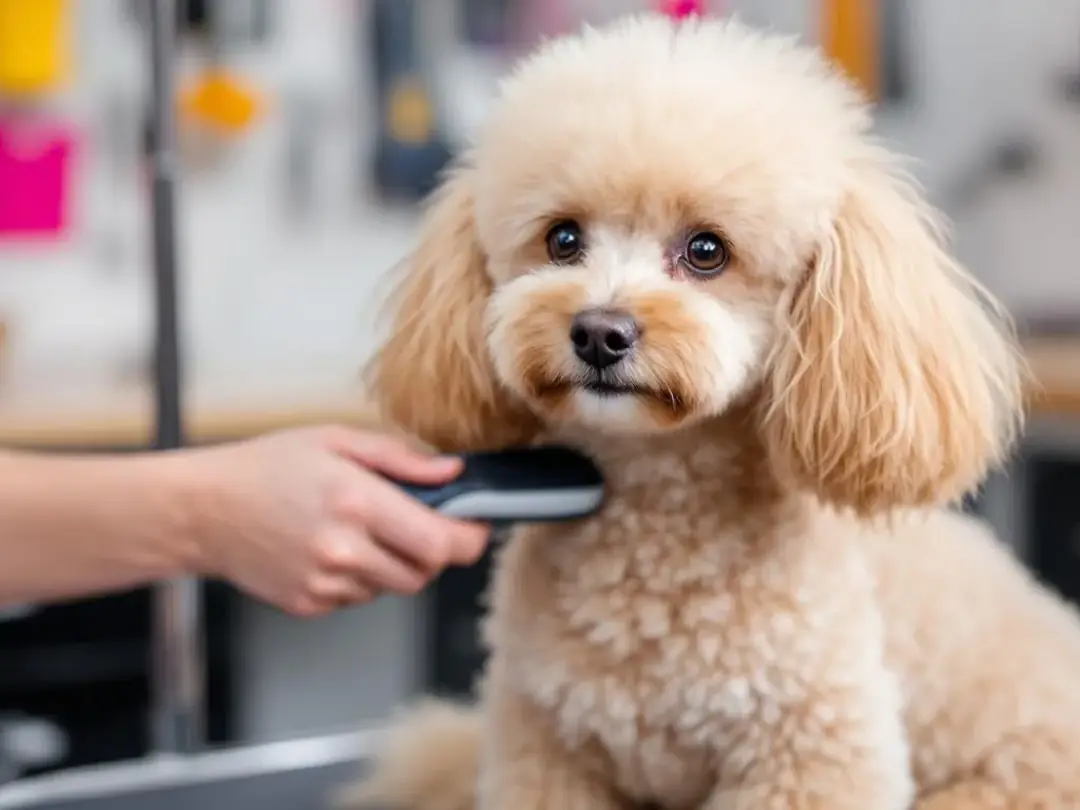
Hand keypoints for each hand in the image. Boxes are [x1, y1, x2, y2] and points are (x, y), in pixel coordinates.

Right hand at [184, 425, 489, 615]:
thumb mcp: (336, 441)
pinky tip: (334, 547)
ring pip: (395, 586)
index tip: (473, 526)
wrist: (203, 510)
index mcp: (357, 502)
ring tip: (362, 529)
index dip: (469, 538)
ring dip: (396, 563)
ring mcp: (326, 583)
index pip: (442, 544)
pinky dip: (362, 576)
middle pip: (426, 572)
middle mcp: (344, 549)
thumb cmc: (266, 467)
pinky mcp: (311, 604)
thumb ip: (402, 460)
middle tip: (415, 521)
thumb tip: (453, 472)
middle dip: (433, 550)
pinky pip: (361, 596)